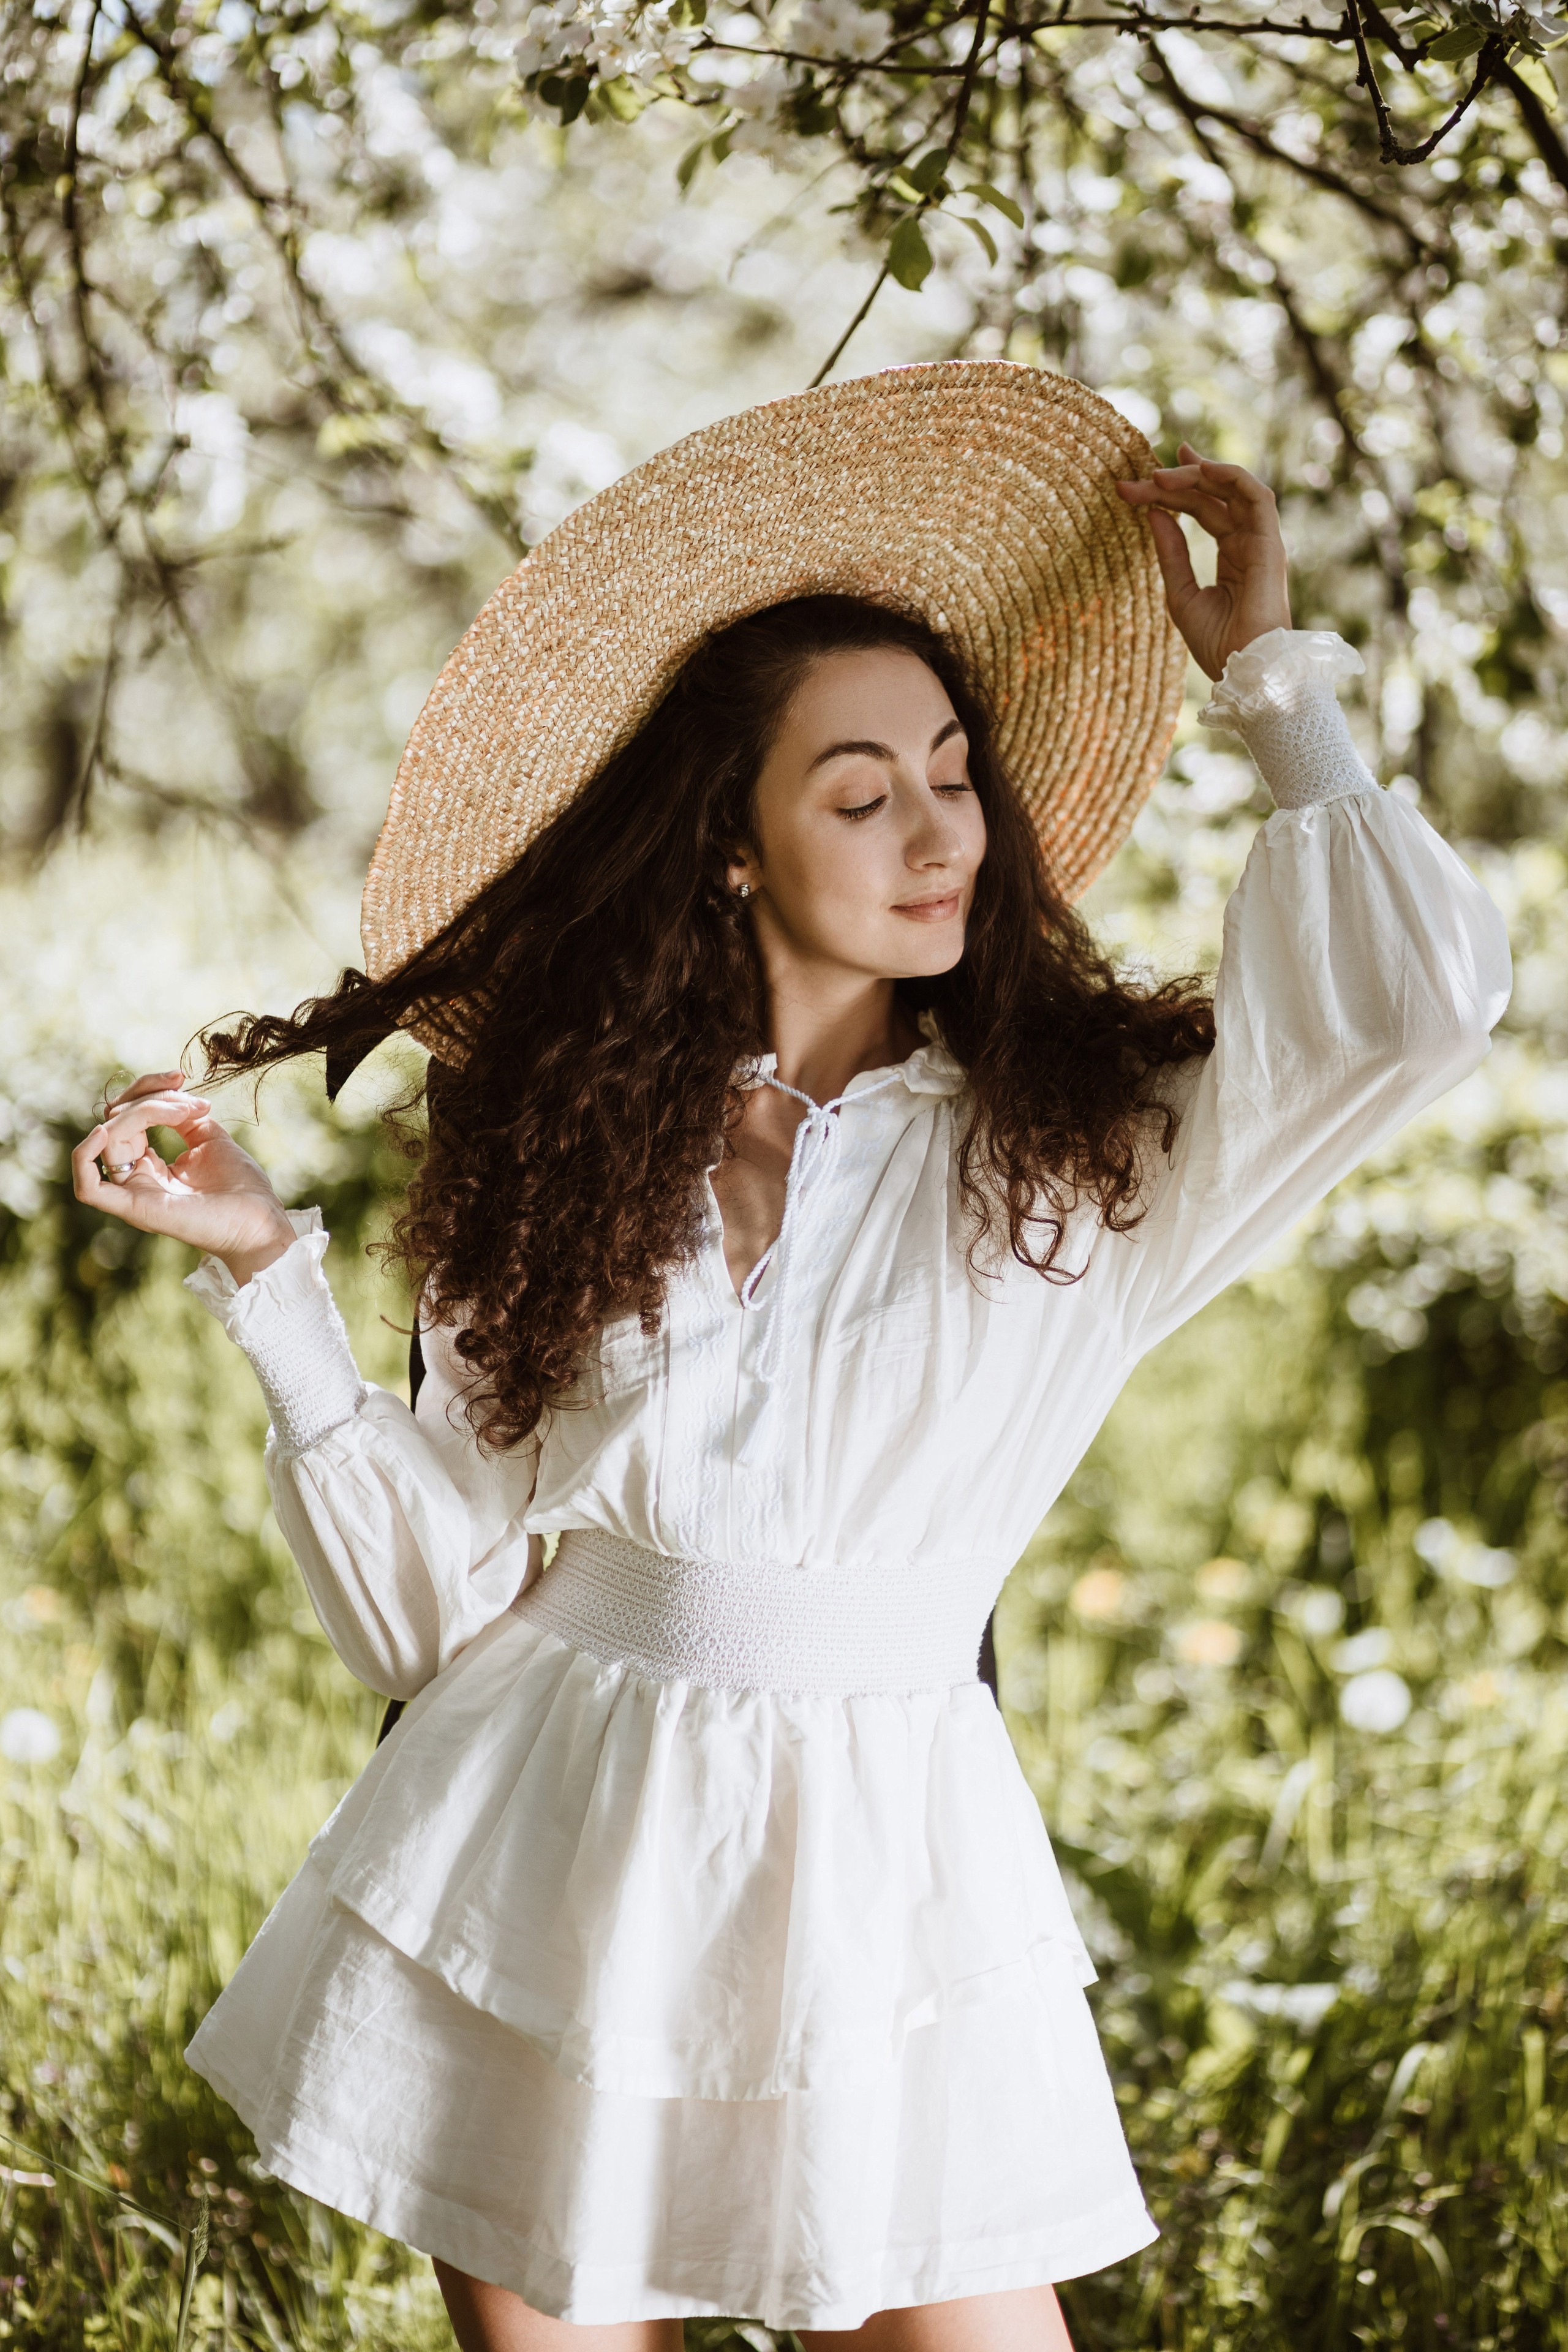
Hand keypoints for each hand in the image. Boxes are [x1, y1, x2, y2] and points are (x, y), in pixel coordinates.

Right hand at [72, 1069, 297, 1287]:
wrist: (259, 1221)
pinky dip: (86, 1157)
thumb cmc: (240, 1186)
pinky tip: (105, 1131)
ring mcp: (133, 1193)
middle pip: (115, 1120)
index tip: (181, 1076)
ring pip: (109, 1139)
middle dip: (149, 1095)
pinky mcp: (135, 1209)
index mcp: (149, 1164)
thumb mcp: (209, 1138)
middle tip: (190, 1100)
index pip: (127, 1115)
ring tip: (182, 1111)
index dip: (148, 1087)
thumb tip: (169, 1094)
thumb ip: (182, 1116)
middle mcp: (136, 1178)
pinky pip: (89, 1188)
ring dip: (143, 1111)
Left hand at [1116, 444, 1291, 681]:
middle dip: (1174, 482)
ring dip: (1198, 474)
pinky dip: (1231, 476)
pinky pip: (1257, 496)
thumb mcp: (1180, 594)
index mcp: (1231, 552)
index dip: (1170, 494)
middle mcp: (1248, 540)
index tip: (1132, 488)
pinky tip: (1200, 469)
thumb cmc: (1217, 644)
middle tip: (1139, 478)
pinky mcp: (1271, 543)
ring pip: (1232, 489)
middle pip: (1211, 496)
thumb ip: (1170, 553)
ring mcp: (1261, 540)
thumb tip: (1153, 514)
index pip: (1201, 509)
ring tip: (1160, 474)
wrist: (1243, 671)